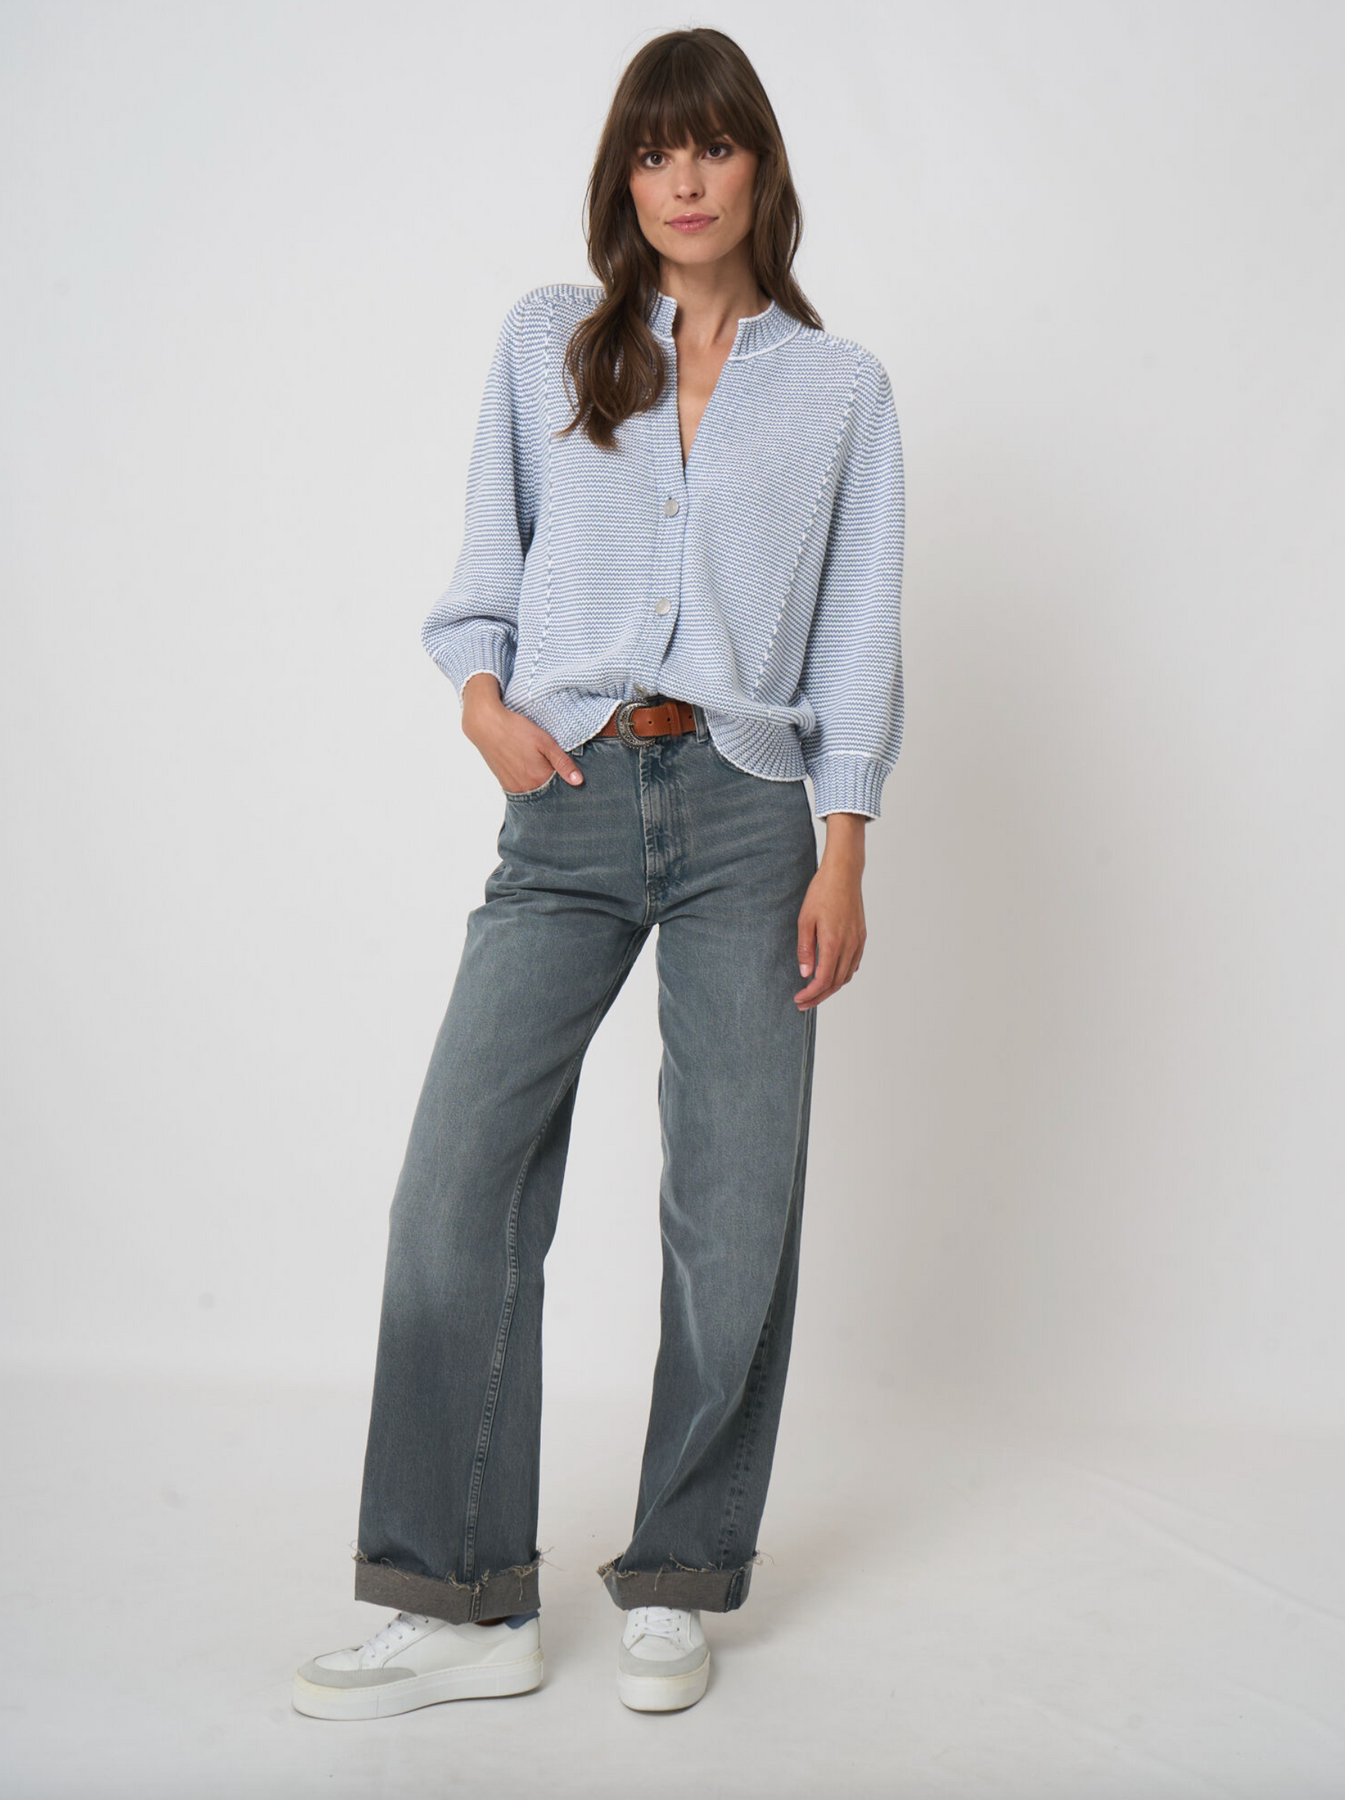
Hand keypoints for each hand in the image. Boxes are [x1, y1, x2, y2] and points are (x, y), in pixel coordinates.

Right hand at [461, 672, 583, 792]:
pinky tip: (528, 768)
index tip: (566, 768)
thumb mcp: (545, 742)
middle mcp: (526, 788)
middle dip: (554, 782)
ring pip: (536, 791)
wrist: (486, 725)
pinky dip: (529, 783)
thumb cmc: (517, 730)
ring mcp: (514, 788)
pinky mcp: (505, 784)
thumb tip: (579, 782)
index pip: (562, 787)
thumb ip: (563, 763)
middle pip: (548, 792)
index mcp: (539, 778)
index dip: (566, 778)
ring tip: (537, 763)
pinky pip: (523, 790)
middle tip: (550, 762)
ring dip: (541, 783)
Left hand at [794, 815, 866, 1008]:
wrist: (844, 874)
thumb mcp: (805, 920)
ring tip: (815, 992)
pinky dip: (841, 975)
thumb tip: (805, 974)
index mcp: (834, 943)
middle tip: (803, 1003)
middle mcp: (849, 946)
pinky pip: (853, 964)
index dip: (811, 994)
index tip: (798, 999)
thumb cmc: (822, 892)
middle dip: (819, 997)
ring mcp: (858, 942)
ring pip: (846, 976)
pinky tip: (831, 975)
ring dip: (831, 988)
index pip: (823, 980)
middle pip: (836, 983)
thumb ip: (805, 949)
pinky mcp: (861, 937)